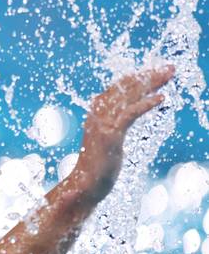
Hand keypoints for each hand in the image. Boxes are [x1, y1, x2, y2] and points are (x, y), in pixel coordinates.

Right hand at [71, 65, 174, 202]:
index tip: (155, 71)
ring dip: (150, 83)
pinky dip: (145, 105)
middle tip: (168, 68)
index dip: (137, 77)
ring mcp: (103, 123)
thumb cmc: (97, 166)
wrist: (84, 186)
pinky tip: (161, 99)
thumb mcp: (105, 139)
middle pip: (125, 87)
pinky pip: (129, 114)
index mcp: (96, 112)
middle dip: (148, 75)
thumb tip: (117, 114)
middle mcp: (98, 113)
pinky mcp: (110, 135)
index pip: (118, 88)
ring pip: (128, 96)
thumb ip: (112, 124)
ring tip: (168, 75)